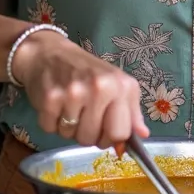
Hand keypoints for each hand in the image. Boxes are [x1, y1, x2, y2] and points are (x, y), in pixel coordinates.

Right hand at [12, 32, 148, 148]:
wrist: (51, 54)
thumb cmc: (88, 72)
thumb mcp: (118, 85)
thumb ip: (132, 111)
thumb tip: (143, 134)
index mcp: (119, 86)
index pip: (120, 133)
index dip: (111, 138)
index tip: (104, 129)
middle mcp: (98, 88)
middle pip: (93, 139)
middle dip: (88, 134)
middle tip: (84, 116)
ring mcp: (73, 94)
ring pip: (71, 137)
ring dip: (69, 129)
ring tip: (70, 109)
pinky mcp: (50, 98)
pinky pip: (51, 130)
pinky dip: (52, 123)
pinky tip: (56, 106)